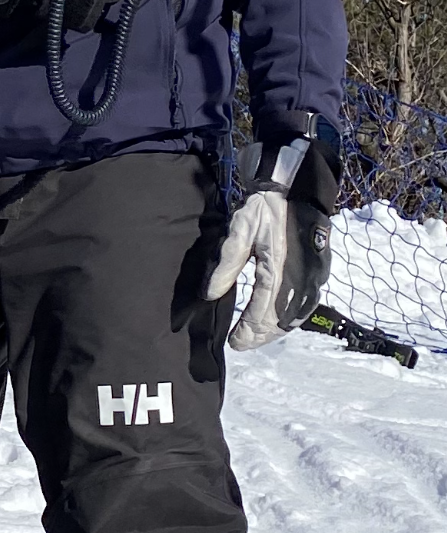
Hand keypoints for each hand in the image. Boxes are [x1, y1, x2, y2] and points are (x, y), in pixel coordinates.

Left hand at [208, 132, 338, 352]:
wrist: (297, 189)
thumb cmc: (265, 209)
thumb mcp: (239, 232)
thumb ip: (226, 266)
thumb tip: (210, 295)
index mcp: (278, 269)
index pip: (261, 311)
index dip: (248, 331)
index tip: (234, 343)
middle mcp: (300, 279)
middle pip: (280, 320)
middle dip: (261, 335)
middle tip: (242, 343)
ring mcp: (315, 277)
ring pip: (295, 316)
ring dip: (276, 330)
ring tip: (257, 336)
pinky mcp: (321, 273)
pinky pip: (307, 305)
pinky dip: (292, 318)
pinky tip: (280, 322)